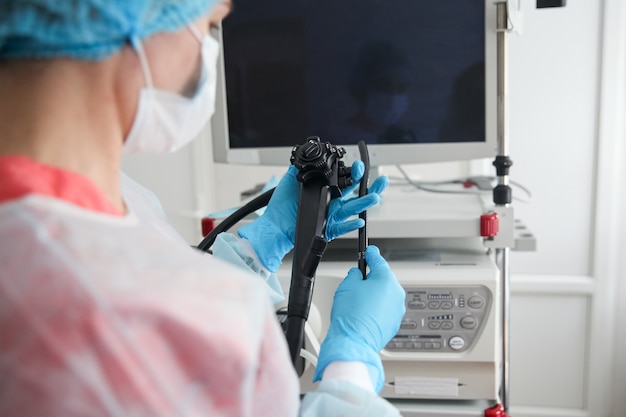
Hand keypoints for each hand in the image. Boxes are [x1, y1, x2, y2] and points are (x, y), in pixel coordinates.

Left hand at [238, 161, 386, 271]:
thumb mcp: (289, 182)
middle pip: (354, 195)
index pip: (345, 181)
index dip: (354, 174)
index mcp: (325, 192)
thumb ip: (298, 169)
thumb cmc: (281, 208)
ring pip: (351, 210)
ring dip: (363, 204)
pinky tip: (358, 221)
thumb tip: (302, 155)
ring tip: (374, 197)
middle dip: (368, 187)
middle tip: (381, 180)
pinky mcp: (326, 230)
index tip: (360, 166)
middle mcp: (331, 204)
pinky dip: (350, 225)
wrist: (274, 226)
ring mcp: (330, 217)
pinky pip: (341, 229)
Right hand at [313, 246, 405, 392]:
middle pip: (384, 279)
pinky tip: (364, 314)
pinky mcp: (394, 323)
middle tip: (358, 282)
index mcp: (387, 280)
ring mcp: (397, 310)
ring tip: (358, 303)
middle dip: (372, 279)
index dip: (371, 254)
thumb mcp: (347, 285)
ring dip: (375, 296)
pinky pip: (386, 310)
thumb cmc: (351, 315)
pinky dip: (377, 309)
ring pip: (386, 296)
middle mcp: (396, 294)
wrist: (354, 341)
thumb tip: (358, 275)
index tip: (370, 251)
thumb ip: (355, 275)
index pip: (379, 261)